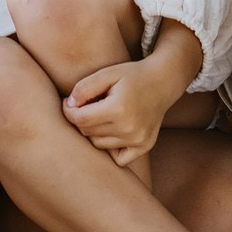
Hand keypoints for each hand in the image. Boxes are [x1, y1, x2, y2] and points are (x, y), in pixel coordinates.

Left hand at [63, 59, 180, 166]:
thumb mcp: (107, 73)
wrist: (162, 82)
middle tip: (87, 105)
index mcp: (118, 108)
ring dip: (94, 132)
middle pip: (88, 132)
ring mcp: (138, 140)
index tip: (68, 102)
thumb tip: (68, 105)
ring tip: (102, 114)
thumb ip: (84, 88)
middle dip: (81, 119)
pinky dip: (110, 147)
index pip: (80, 119)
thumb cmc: (131, 76)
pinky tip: (113, 131)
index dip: (68, 111)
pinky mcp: (144, 146)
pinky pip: (117, 158)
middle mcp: (129, 128)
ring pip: (98, 144)